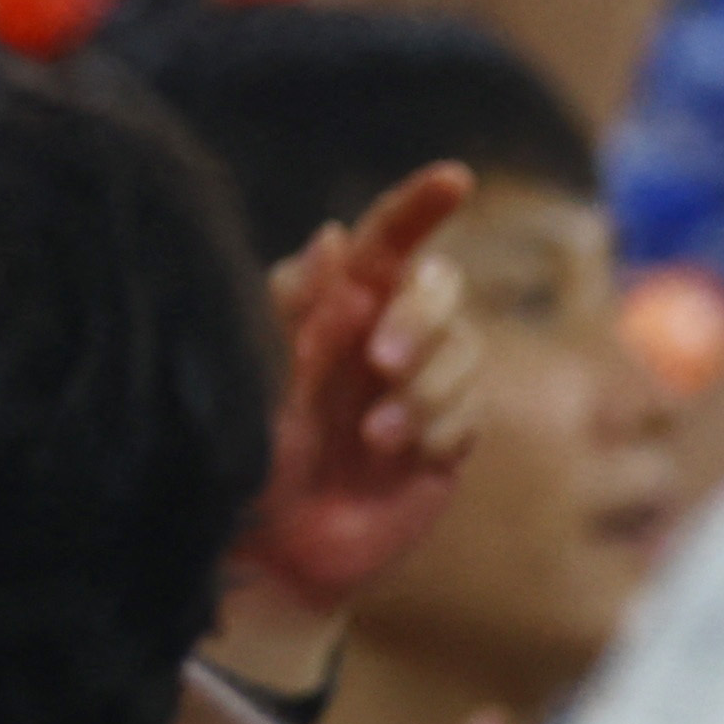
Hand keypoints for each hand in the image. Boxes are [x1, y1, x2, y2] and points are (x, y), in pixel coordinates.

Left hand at [239, 161, 487, 611]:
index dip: (420, 205)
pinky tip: (401, 456)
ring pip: (465, 351)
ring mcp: (422, 385)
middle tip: (382, 361)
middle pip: (441, 288)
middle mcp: (387, 334)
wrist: (274, 545)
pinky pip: (470, 413)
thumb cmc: (253, 450)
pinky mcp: (446, 438)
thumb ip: (295, 308)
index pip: (388, 240)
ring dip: (427, 390)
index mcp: (339, 305)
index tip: (454, 178)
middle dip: (422, 319)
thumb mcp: (262, 375)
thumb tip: (334, 236)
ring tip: (376, 436)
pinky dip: (440, 429)